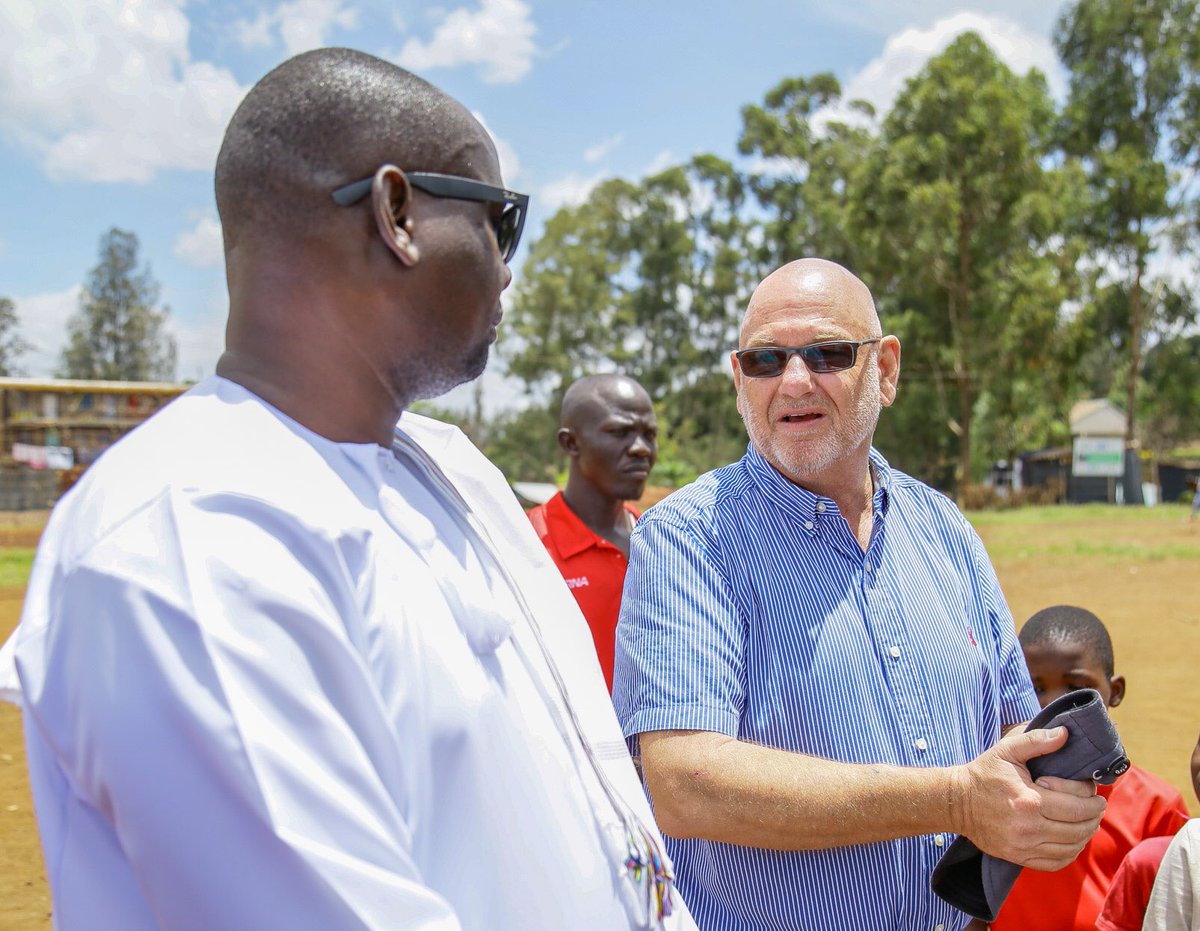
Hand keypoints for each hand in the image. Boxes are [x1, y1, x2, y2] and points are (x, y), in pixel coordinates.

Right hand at [951, 725, 1105, 870]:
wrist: (956, 802)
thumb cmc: (984, 773)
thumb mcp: (1007, 750)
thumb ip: (1037, 741)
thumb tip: (1065, 734)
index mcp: (1029, 801)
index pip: (1078, 806)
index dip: (1091, 796)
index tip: (1090, 788)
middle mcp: (1029, 827)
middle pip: (1079, 828)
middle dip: (1094, 815)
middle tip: (1095, 804)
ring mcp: (1023, 845)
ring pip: (1071, 847)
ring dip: (1086, 834)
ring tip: (1086, 820)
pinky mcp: (1018, 857)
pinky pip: (1055, 863)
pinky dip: (1070, 852)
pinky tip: (1072, 839)